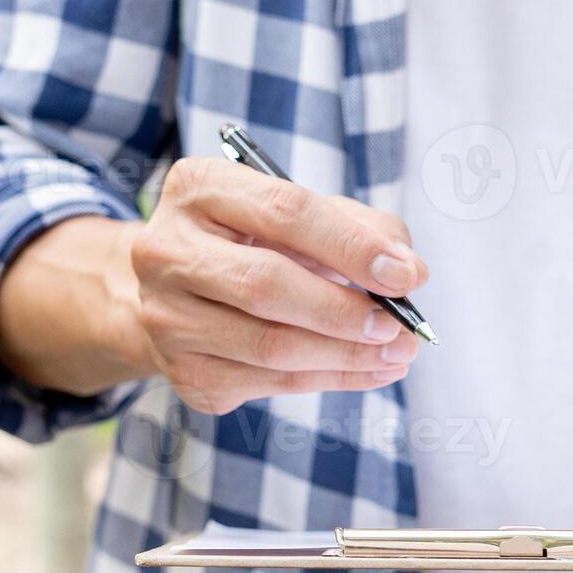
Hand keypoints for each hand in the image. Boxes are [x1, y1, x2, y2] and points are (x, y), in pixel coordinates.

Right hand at [121, 157, 427, 413]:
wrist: (179, 291)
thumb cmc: (253, 241)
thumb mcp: (300, 214)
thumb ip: (358, 228)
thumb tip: (407, 271)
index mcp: (198, 189)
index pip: (285, 212)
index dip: (351, 246)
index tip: (405, 275)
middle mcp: (165, 251)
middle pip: (265, 285)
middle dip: (344, 310)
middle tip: (397, 325)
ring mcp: (167, 317)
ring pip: (269, 345)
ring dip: (346, 355)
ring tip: (397, 353)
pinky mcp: (183, 371)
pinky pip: (268, 383)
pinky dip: (330, 379)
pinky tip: (368, 370)